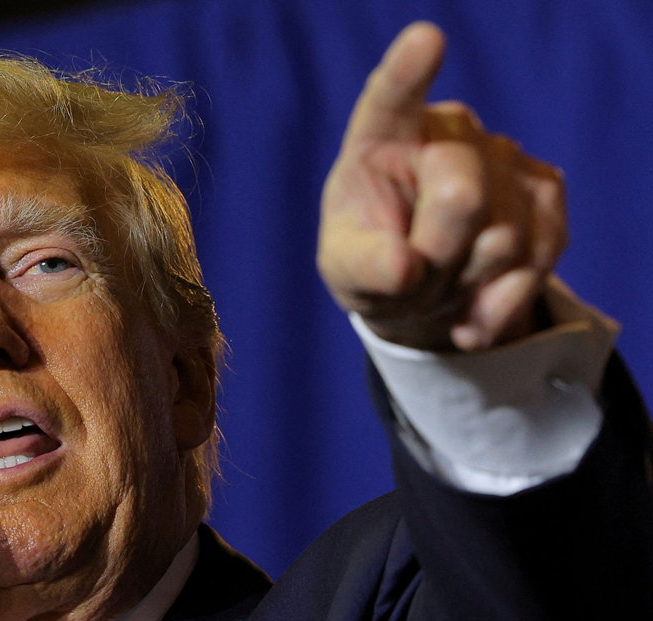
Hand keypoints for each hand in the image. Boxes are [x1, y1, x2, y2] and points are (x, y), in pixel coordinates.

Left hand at [318, 22, 565, 350]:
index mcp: (382, 136)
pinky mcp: (546, 194)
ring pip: (502, 239)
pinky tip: (472, 309)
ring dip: (465, 285)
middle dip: (436, 255)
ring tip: (440, 284)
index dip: (409, 71)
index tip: (425, 39)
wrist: (423, 291)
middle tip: (412, 274)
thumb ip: (364, 267)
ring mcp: (503, 157)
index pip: (391, 98)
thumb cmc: (373, 262)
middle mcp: (447, 133)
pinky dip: (499, 304)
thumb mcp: (347, 271)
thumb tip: (405, 268)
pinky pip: (536, 262)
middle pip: (462, 197)